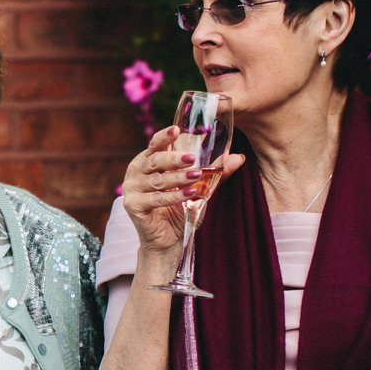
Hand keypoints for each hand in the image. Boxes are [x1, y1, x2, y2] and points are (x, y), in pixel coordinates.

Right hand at [121, 125, 245, 254]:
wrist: (168, 240)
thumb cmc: (180, 211)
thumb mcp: (199, 188)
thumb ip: (214, 173)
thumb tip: (239, 158)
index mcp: (147, 162)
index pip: (155, 144)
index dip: (165, 136)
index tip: (177, 129)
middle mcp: (136, 172)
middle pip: (155, 160)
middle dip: (174, 159)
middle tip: (192, 159)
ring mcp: (131, 189)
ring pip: (158, 180)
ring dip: (178, 178)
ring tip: (196, 176)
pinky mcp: (132, 206)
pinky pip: (156, 199)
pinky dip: (174, 196)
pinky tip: (189, 193)